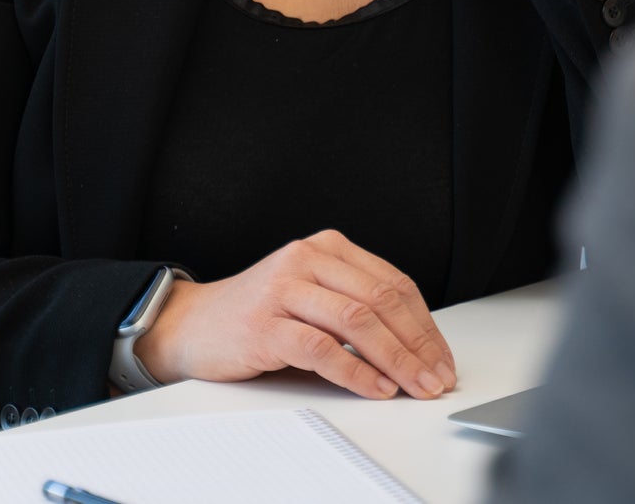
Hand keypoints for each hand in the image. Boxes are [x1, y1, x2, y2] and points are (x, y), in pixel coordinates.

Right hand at [134, 229, 458, 400]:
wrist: (192, 325)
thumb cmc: (259, 313)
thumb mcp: (313, 295)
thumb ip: (356, 306)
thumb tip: (416, 347)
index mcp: (328, 247)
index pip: (394, 282)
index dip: (425, 324)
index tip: (441, 357)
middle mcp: (307, 258)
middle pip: (381, 299)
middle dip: (417, 344)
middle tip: (436, 377)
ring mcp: (284, 289)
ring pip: (357, 321)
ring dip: (395, 359)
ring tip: (414, 385)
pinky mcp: (265, 325)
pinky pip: (322, 349)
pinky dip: (355, 372)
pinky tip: (375, 388)